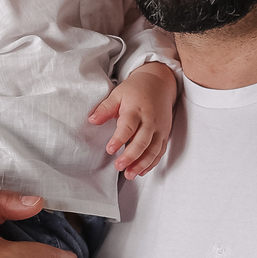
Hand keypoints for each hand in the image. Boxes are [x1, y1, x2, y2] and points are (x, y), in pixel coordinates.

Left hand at [87, 62, 176, 178]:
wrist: (159, 83)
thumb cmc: (136, 90)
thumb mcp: (118, 94)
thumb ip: (105, 108)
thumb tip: (92, 120)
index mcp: (136, 110)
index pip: (128, 126)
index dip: (119, 139)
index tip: (110, 149)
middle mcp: (150, 121)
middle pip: (142, 141)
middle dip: (131, 156)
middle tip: (118, 166)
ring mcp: (159, 129)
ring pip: (153, 150)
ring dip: (142, 164)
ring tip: (129, 174)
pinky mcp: (164, 135)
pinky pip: (159, 152)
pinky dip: (151, 163)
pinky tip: (141, 171)